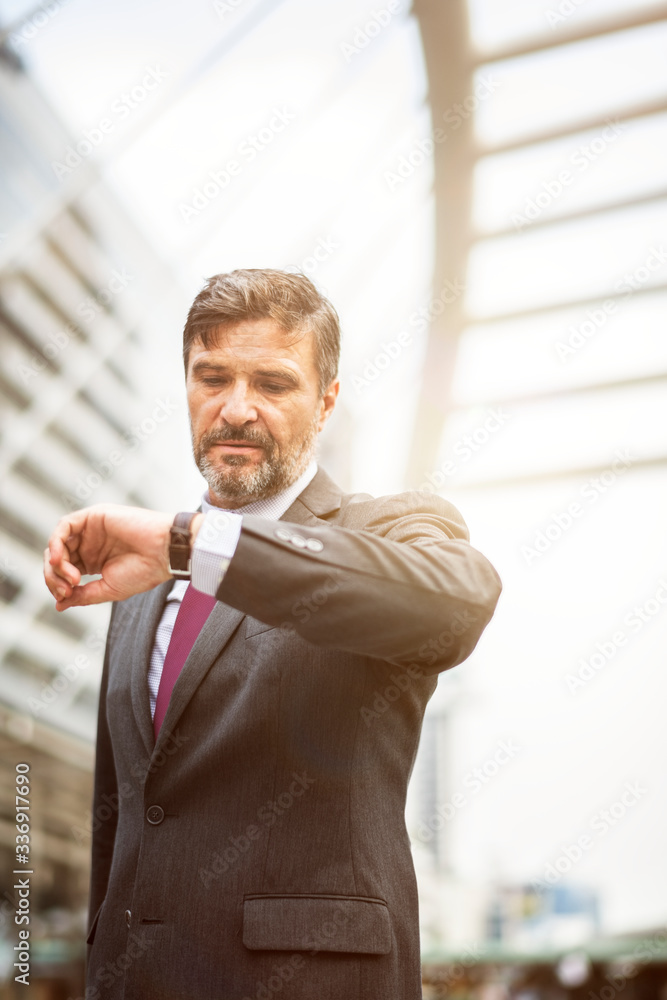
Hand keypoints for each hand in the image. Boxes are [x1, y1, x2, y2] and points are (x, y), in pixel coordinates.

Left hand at [44, 504, 202, 609]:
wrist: (164, 554)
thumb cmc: (144, 571)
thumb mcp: (108, 589)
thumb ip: (83, 595)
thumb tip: (59, 604)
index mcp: (94, 561)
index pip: (63, 572)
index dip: (58, 585)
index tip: (65, 597)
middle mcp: (90, 545)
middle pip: (57, 558)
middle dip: (54, 577)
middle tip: (67, 589)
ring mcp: (91, 530)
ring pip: (58, 543)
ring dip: (55, 562)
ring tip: (71, 577)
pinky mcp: (93, 516)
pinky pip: (64, 526)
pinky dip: (56, 542)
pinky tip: (58, 559)